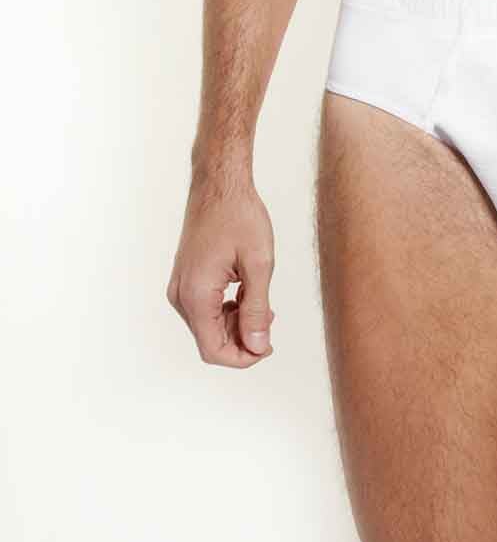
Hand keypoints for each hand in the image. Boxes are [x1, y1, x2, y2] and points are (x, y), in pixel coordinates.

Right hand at [166, 173, 275, 367]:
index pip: (214, 350)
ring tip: (262, 303)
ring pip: (208, 326)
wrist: (219, 184)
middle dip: (242, 339)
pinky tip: (246, 293)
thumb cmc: (239, 215)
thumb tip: (258, 346)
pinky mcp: (186, 279)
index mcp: (196, 295)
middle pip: (210, 341)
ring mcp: (180, 287)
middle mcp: (181, 295)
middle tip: (270, 318)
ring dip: (236, 324)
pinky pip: (205, 309)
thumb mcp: (258, 263)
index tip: (267, 346)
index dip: (243, 357)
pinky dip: (227, 310)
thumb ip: (257, 308)